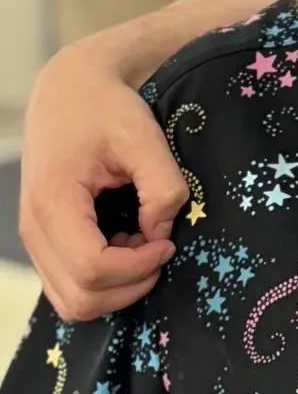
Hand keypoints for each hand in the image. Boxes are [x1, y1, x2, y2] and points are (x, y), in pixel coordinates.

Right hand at [20, 36, 186, 320]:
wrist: (68, 91)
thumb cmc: (105, 107)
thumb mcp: (143, 136)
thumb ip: (162, 187)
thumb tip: (160, 233)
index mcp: (53, 202)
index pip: (92, 269)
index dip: (138, 268)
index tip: (167, 243)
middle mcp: (33, 228)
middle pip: (81, 299)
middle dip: (130, 286)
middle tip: (160, 249)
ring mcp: (33, 239)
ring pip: (72, 302)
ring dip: (116, 288)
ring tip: (142, 246)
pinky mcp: (42, 241)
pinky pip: (67, 286)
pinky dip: (102, 282)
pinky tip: (125, 245)